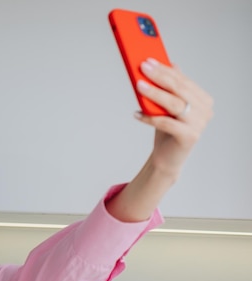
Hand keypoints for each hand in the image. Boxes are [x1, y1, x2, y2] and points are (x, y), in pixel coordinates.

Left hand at [134, 58, 213, 176]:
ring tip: (138, 86)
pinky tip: (136, 114)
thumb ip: (170, 87)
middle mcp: (205, 110)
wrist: (166, 158)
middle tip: (142, 68)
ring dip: (154, 94)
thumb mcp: (167, 106)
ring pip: (174, 104)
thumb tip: (166, 64)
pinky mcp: (190, 137)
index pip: (183, 80)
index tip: (148, 61)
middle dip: (159, 77)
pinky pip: (167, 123)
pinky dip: (150, 118)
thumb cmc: (166, 130)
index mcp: (203, 99)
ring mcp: (199, 124)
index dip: (165, 70)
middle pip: (179, 90)